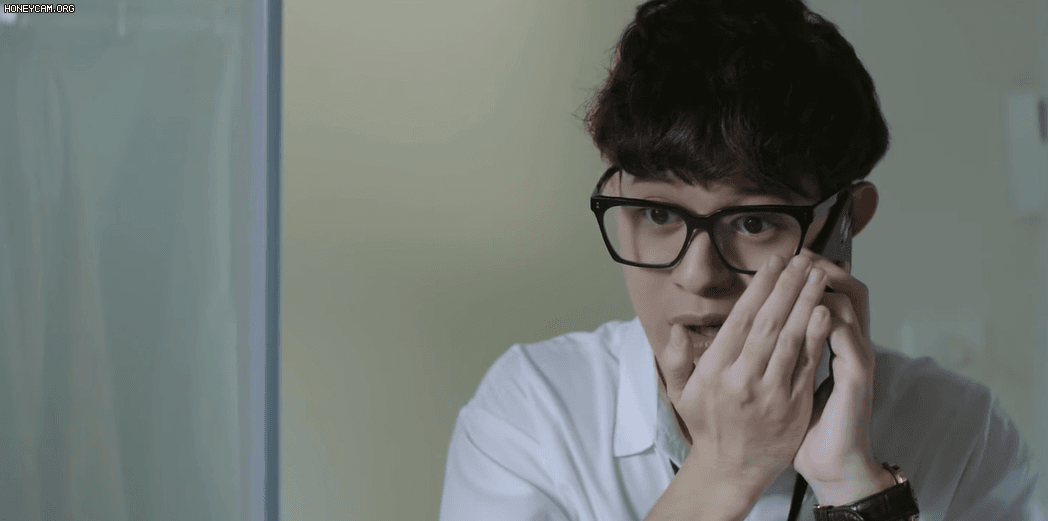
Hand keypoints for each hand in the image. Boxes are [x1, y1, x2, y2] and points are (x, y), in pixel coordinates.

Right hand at [655, 254, 833, 490]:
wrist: (731, 468)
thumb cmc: (707, 424)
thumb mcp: (681, 393)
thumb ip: (677, 360)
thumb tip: (678, 329)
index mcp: (715, 370)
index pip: (740, 319)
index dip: (759, 288)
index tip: (773, 263)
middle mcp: (743, 378)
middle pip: (768, 323)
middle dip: (787, 286)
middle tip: (802, 259)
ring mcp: (771, 392)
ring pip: (791, 338)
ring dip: (806, 303)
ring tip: (817, 275)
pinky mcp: (794, 404)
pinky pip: (806, 364)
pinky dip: (816, 336)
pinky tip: (825, 312)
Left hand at [791, 250, 890, 504]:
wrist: (831, 462)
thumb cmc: (803, 425)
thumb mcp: (788, 382)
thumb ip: (779, 352)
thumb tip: (750, 326)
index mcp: (830, 345)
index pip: (824, 298)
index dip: (805, 277)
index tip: (781, 259)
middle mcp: (847, 346)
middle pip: (844, 292)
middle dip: (819, 270)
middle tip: (798, 253)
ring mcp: (856, 359)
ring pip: (850, 307)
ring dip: (829, 286)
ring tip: (809, 268)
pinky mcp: (858, 377)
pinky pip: (849, 339)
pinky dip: (834, 320)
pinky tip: (818, 308)